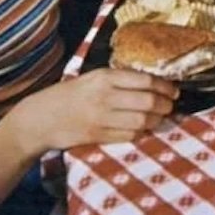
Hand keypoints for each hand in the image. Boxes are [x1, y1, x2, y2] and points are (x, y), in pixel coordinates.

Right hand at [10, 69, 176, 155]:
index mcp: (105, 77)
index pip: (146, 81)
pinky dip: (140, 133)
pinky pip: (127, 136)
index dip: (166, 87)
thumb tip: (154, 84)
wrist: (40, 117)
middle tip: (170, 106)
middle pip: (148, 101)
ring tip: (160, 118)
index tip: (174, 90)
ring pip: (141, 121)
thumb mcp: (94, 77)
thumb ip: (120, 79)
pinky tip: (143, 128)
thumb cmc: (70, 94)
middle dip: (165, 105)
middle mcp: (104, 96)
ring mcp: (100, 118)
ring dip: (156, 120)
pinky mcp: (96, 136)